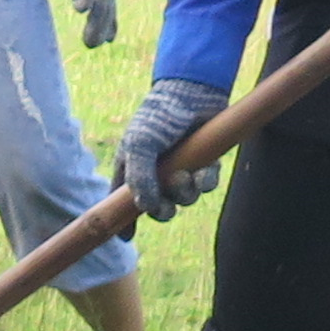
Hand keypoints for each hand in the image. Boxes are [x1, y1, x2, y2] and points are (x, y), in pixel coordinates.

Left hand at [58, 0, 118, 47]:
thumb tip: (82, 10)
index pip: (100, 11)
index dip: (96, 28)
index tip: (91, 43)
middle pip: (105, 14)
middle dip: (99, 31)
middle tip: (91, 46)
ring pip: (109, 11)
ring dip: (104, 27)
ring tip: (98, 43)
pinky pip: (109, 6)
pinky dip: (110, 20)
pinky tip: (109, 33)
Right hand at [117, 77, 234, 220]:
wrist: (191, 93)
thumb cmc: (158, 118)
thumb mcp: (139, 147)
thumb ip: (139, 179)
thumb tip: (144, 208)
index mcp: (132, 170)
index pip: (123, 203)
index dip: (123, 222)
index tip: (126, 237)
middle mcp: (156, 174)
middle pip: (158, 209)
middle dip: (162, 211)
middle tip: (165, 205)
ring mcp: (181, 170)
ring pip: (185, 200)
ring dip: (185, 195)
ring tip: (185, 176)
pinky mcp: (205, 164)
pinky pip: (206, 186)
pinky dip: (205, 182)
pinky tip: (203, 171)